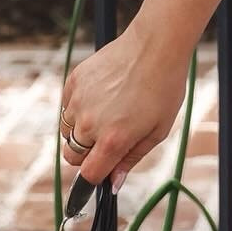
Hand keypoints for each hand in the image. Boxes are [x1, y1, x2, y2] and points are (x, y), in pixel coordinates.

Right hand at [58, 26, 188, 191]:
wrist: (155, 46)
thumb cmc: (163, 87)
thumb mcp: (158, 130)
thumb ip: (131, 159)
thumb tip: (112, 184)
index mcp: (113, 140)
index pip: (88, 174)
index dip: (95, 177)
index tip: (102, 171)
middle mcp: (90, 123)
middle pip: (73, 156)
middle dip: (88, 154)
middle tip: (111, 136)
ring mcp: (79, 101)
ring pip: (68, 132)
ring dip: (82, 130)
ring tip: (109, 111)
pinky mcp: (74, 81)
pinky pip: (67, 106)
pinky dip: (79, 107)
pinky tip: (102, 95)